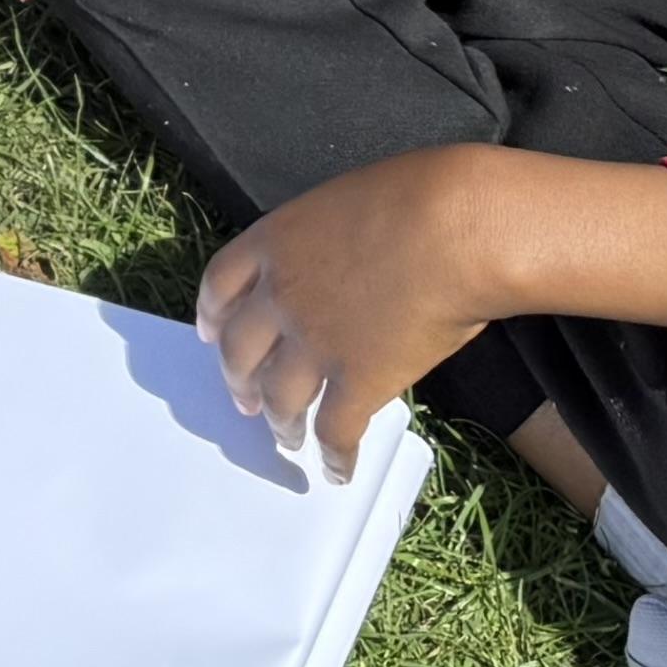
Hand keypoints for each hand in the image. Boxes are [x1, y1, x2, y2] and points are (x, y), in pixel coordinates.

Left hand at [197, 148, 513, 472]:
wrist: (455, 229)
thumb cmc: (417, 197)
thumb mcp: (344, 203)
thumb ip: (321, 240)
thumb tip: (335, 266)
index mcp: (275, 242)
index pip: (221, 284)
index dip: (213, 316)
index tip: (211, 335)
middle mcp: (281, 296)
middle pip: (240, 350)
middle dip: (239, 380)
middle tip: (245, 400)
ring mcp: (314, 343)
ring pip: (279, 398)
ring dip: (281, 424)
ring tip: (287, 439)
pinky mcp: (357, 382)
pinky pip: (334, 431)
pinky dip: (334, 456)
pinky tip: (338, 469)